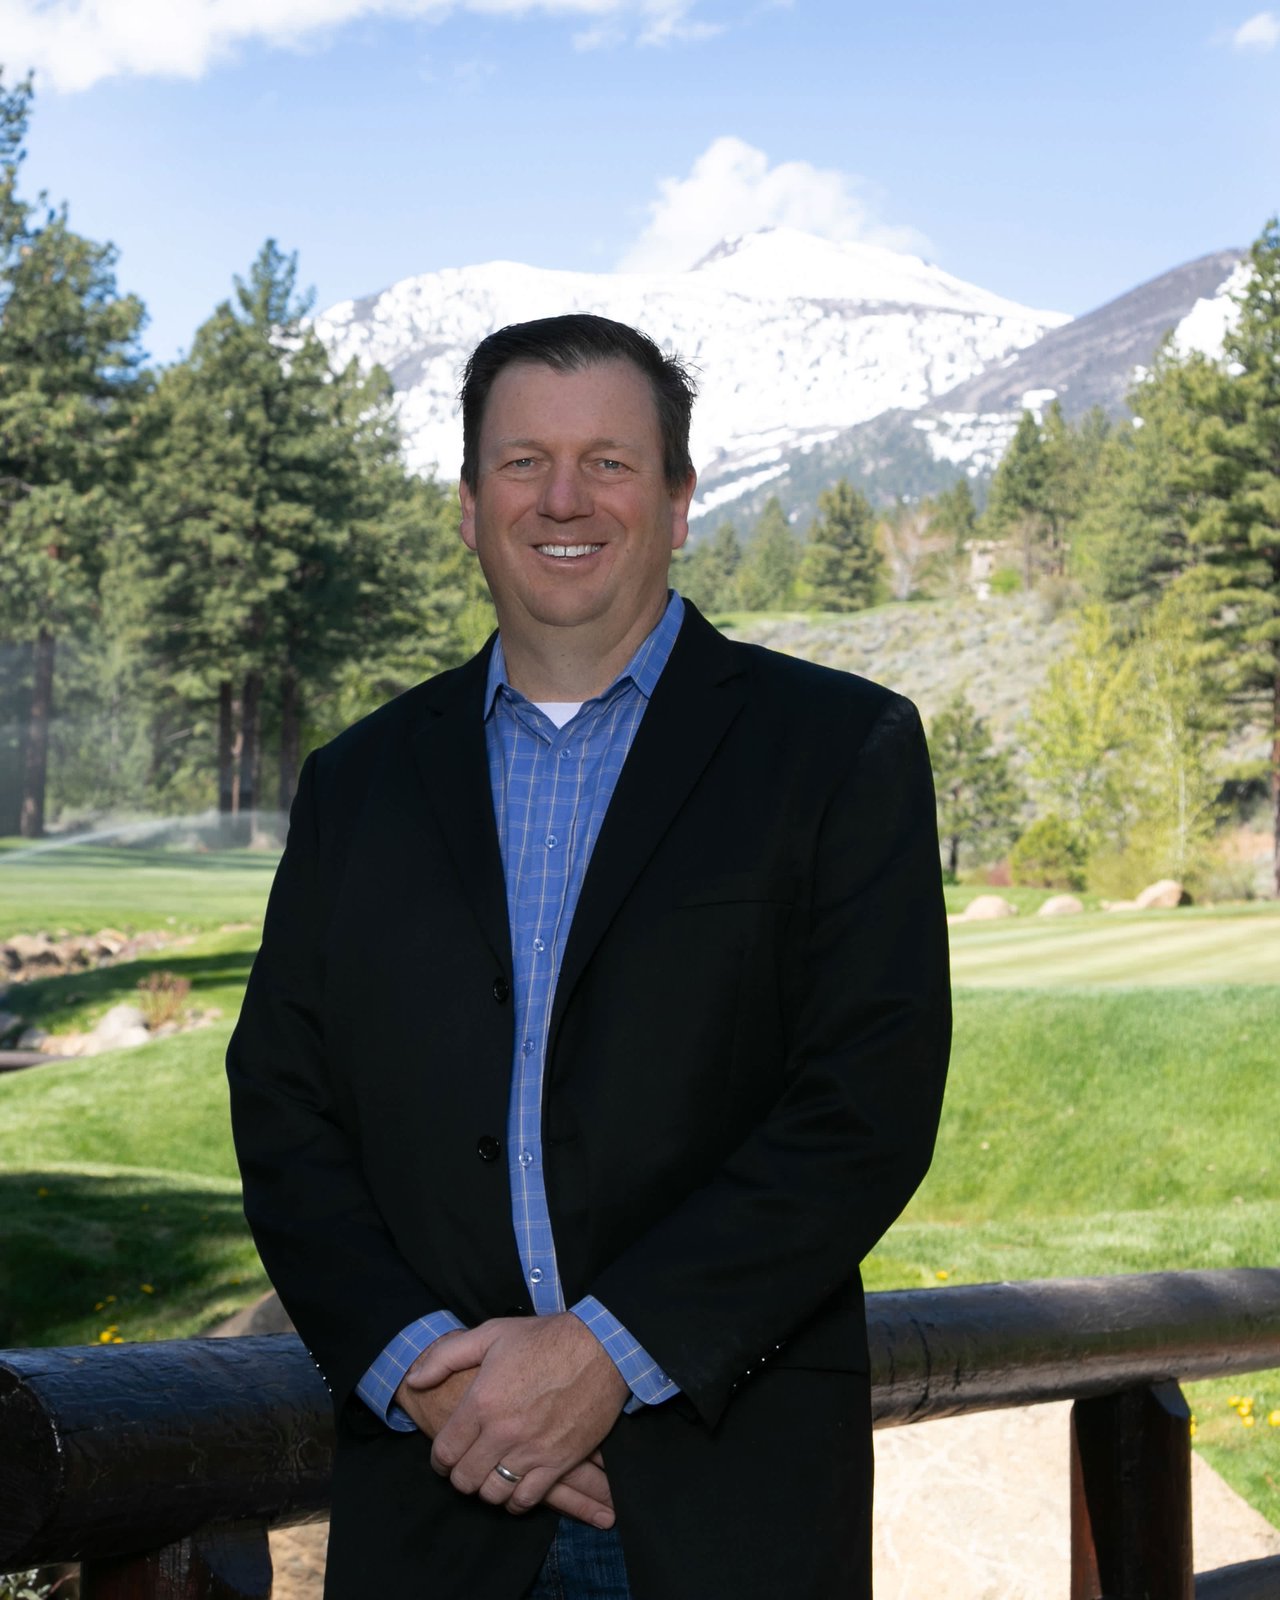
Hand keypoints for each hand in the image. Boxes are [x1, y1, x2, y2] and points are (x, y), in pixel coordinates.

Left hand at [405, 1315, 627, 1519]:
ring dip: (486, 1489)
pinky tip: (514, 1487)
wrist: (600, 1347)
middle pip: (465, 1478)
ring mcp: (532, 1450)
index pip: (444, 1451)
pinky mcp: (558, 1462)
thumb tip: (414, 1379)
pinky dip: (515, 1500)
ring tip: (489, 1475)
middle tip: (466, 1466)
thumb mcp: (491, 1334)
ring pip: (493, 1493)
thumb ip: (446, 1357)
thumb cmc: (544, 1338)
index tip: (444, 1458)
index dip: (439, 1460)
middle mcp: (503, 1431)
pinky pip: (526, 1499)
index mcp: (482, 1401)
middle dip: (459, 1476)